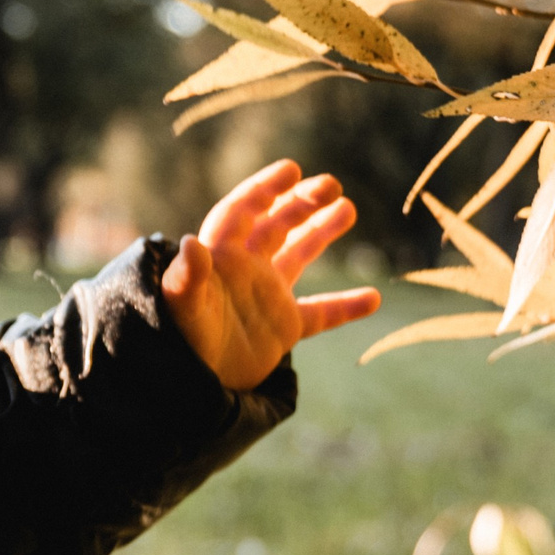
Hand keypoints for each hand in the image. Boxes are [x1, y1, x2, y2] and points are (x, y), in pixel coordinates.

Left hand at [160, 159, 381, 390]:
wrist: (192, 385)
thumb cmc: (180, 340)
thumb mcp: (181, 307)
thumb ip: (187, 276)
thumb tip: (190, 243)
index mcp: (220, 256)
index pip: (244, 211)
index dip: (266, 189)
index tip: (292, 170)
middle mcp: (246, 269)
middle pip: (277, 225)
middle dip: (302, 202)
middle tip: (333, 186)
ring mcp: (268, 296)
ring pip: (300, 255)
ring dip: (322, 232)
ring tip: (348, 209)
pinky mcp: (284, 327)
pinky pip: (322, 313)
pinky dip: (346, 306)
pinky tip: (374, 298)